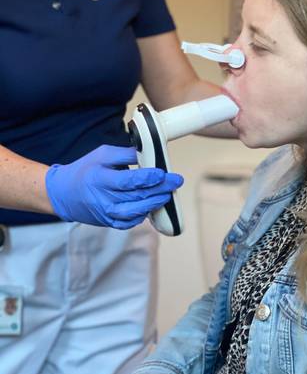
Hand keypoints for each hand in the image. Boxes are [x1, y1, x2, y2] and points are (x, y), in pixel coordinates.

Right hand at [45, 145, 183, 228]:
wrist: (64, 194)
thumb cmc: (85, 170)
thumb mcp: (102, 154)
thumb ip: (125, 154)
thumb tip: (148, 151)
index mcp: (101, 179)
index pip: (129, 181)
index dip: (149, 178)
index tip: (163, 173)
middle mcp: (104, 199)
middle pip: (137, 196)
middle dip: (160, 189)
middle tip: (176, 182)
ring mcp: (106, 213)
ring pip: (136, 212)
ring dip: (154, 203)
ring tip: (167, 195)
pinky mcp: (109, 222)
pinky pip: (129, 222)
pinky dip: (142, 215)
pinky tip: (152, 206)